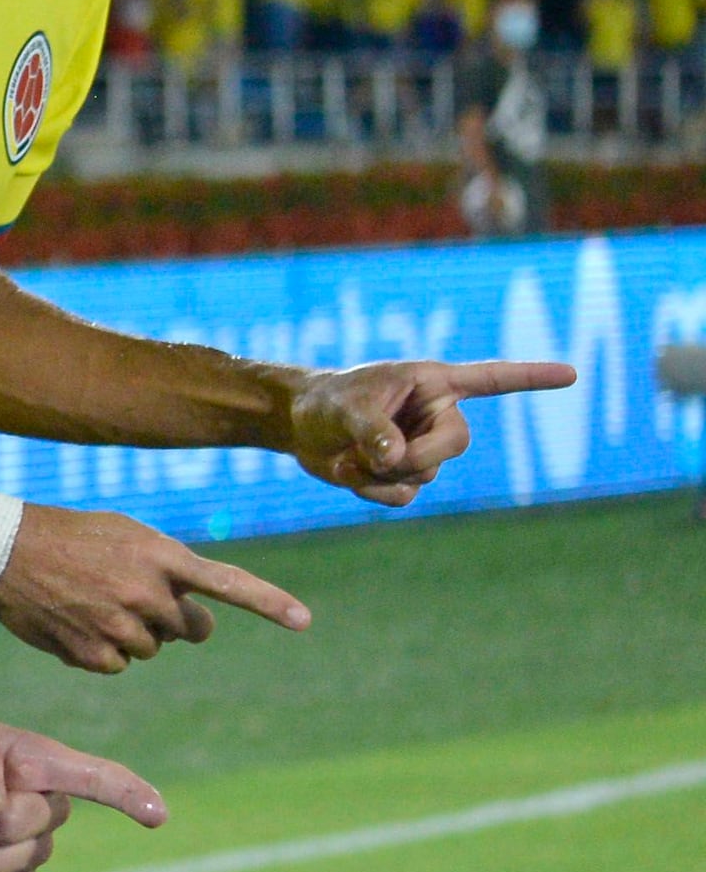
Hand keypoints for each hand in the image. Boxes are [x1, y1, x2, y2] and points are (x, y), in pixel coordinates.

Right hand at [0, 505, 305, 672]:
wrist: (2, 548)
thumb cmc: (69, 536)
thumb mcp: (126, 535)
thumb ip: (167, 570)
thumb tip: (192, 625)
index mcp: (160, 556)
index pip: (227, 582)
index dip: (269, 603)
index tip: (304, 621)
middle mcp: (146, 592)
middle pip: (191, 629)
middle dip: (175, 621)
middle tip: (138, 600)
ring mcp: (119, 624)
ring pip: (153, 649)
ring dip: (133, 634)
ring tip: (93, 604)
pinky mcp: (91, 651)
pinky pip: (118, 666)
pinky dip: (101, 652)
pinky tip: (75, 624)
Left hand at [285, 354, 570, 506]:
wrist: (299, 425)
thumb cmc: (326, 401)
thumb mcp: (346, 408)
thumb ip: (373, 430)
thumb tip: (397, 457)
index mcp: (433, 383)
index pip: (492, 380)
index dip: (532, 378)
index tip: (573, 374)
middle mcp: (436, 415)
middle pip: (454, 446)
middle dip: (415, 456)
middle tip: (375, 454)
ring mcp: (424, 447)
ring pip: (424, 475)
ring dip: (381, 473)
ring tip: (349, 453)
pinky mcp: (406, 475)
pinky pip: (404, 496)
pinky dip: (373, 491)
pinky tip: (349, 472)